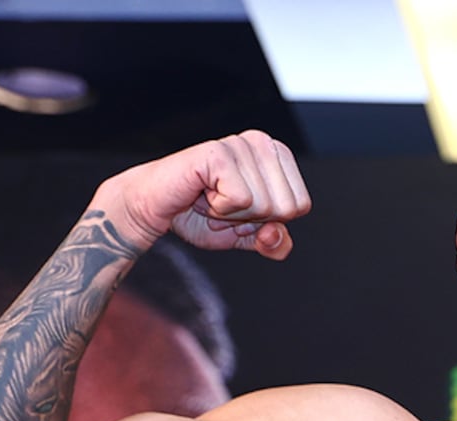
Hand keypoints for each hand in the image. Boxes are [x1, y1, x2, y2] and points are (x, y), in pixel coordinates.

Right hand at [97, 131, 310, 260]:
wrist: (155, 208)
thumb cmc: (200, 215)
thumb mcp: (248, 236)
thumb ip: (274, 242)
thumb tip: (277, 235)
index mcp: (276, 156)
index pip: (301, 206)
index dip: (269, 220)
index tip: (241, 208)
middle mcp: (261, 143)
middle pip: (287, 208)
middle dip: (254, 219)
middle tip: (224, 204)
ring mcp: (240, 144)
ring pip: (264, 205)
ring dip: (233, 214)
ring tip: (211, 197)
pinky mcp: (219, 152)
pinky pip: (241, 200)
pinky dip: (220, 208)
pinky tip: (202, 192)